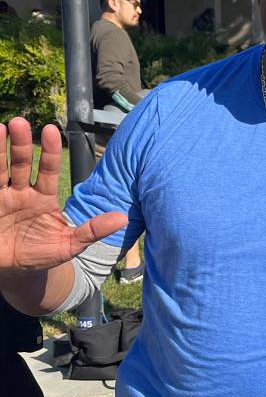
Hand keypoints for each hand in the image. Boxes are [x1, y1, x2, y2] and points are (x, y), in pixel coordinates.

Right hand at [0, 118, 126, 274]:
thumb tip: (122, 218)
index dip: (49, 151)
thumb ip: (92, 230)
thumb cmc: (44, 255)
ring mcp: (1, 199)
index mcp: (43, 198)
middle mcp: (21, 193)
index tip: (51, 130)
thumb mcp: (69, 245)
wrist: (17, 274)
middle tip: (19, 122)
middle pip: (20, 164)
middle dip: (19, 144)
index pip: (47, 170)